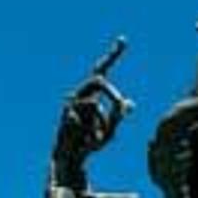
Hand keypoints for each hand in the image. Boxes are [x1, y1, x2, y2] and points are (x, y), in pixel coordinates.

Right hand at [52, 43, 133, 187]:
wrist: (72, 157)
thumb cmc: (89, 143)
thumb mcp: (110, 131)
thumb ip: (118, 117)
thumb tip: (130, 103)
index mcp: (92, 94)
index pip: (102, 69)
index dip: (112, 55)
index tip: (124, 39)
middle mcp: (80, 93)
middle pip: (98, 79)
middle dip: (112, 92)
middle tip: (121, 104)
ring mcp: (71, 103)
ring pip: (95, 104)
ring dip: (103, 124)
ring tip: (99, 138)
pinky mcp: (66, 114)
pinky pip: (87, 119)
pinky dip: (93, 133)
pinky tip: (87, 141)